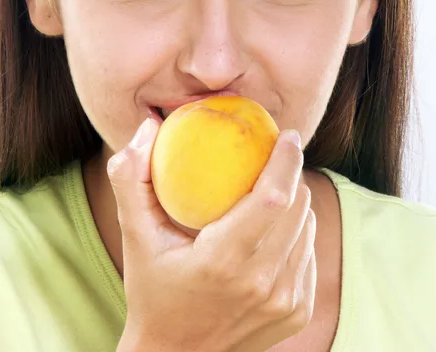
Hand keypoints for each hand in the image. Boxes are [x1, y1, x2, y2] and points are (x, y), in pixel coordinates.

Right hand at [109, 118, 315, 351]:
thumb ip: (131, 179)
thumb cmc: (152, 290)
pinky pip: (307, 254)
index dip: (286, 160)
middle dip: (293, 173)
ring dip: (296, 201)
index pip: (272, 198)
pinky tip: (274, 227)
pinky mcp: (297, 313)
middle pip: (298, 209)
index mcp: (223, 261)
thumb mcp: (134, 235)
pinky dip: (297, 232)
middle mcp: (262, 284)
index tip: (286, 134)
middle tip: (278, 154)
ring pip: (307, 229)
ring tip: (274, 187)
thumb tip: (149, 126)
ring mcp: (284, 302)